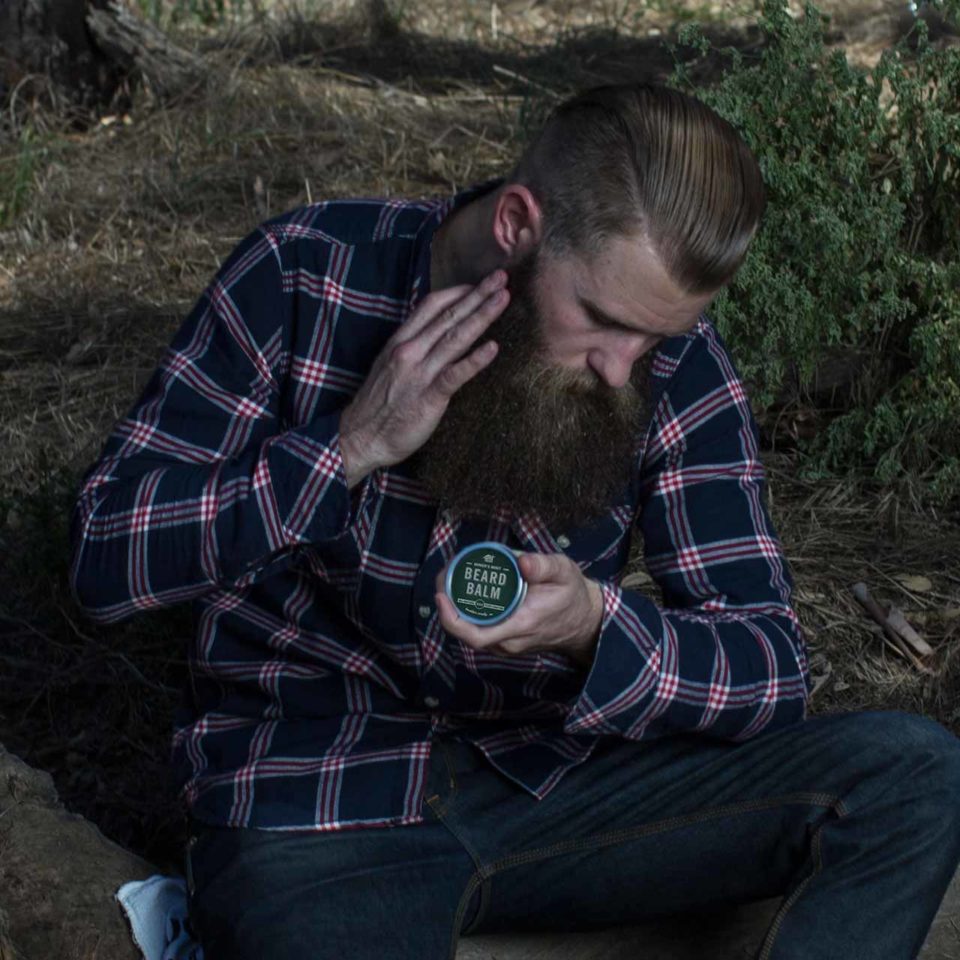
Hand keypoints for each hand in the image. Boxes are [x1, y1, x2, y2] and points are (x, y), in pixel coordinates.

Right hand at [339, 270, 508, 477]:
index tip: (477, 284)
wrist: (360, 438)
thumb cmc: (377, 406)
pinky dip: (474, 359)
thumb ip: (413, 350)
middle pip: (448, 316)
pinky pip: (455, 374)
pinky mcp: (428, 397)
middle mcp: (409, 351)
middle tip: (501, 277)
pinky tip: (494, 347)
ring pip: (455, 338)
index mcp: (400, 341)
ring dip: (482, 315)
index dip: (456, 292)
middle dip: (477, 295)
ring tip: (503, 298)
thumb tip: (438, 337)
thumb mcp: (390, 367)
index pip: (431, 306)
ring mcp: (419, 373)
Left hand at [434, 552, 603, 668]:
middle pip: (466, 632)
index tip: (441, 595)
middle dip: (448, 605)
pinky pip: (479, 628)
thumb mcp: (564, 572)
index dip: (451, 618)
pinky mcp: (506, 640)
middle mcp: (509, 641)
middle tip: (444, 574)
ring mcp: (507, 643)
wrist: (586, 621)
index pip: (476, 635)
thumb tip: (522, 561)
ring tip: (451, 577)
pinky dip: (467, 611)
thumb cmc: (573, 595)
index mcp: (521, 625)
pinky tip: (464, 590)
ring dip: (456, 607)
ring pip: (471, 631)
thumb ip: (545, 566)